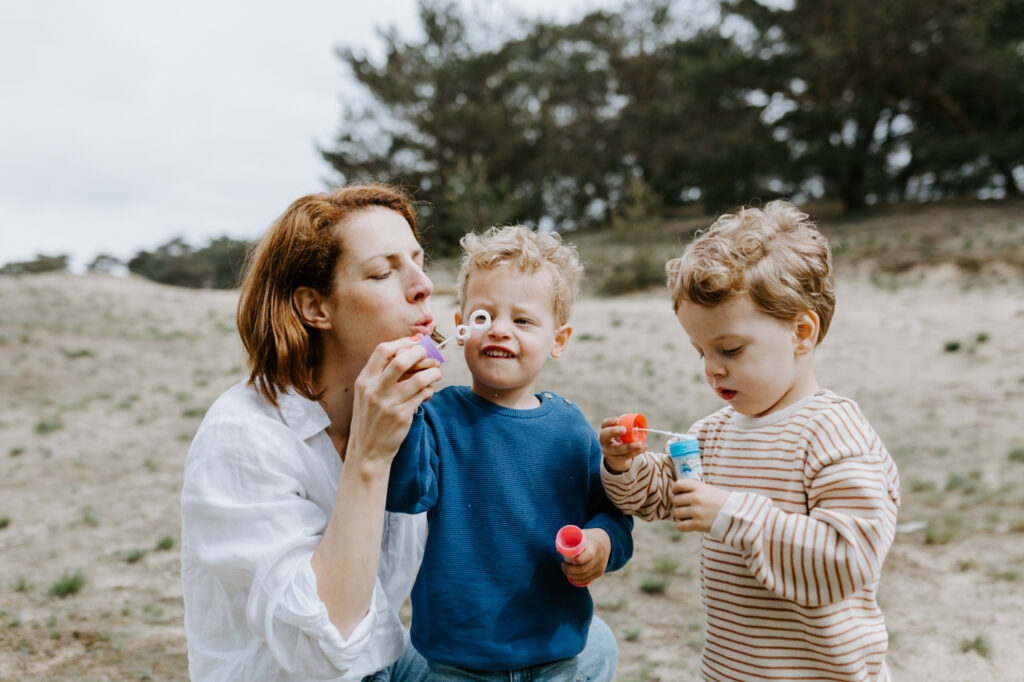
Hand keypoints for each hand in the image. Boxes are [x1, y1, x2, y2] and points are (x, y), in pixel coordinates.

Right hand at [347, 337, 441, 468]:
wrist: (367, 451)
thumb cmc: (370, 419)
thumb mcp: (366, 394)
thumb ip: (381, 375)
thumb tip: (409, 353)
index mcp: (364, 380)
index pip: (383, 350)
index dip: (403, 342)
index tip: (416, 342)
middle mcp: (374, 390)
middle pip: (402, 359)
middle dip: (420, 353)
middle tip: (429, 356)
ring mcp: (388, 403)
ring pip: (419, 378)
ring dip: (432, 373)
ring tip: (436, 373)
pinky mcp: (402, 416)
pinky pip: (423, 395)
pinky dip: (430, 390)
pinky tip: (429, 392)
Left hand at [561, 528, 610, 586]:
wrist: (605, 541)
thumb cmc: (588, 537)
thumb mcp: (580, 534)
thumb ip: (569, 539)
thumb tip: (558, 551)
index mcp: (595, 546)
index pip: (584, 558)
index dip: (572, 561)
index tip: (565, 558)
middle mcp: (600, 558)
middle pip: (582, 569)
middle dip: (569, 570)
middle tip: (563, 565)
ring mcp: (600, 567)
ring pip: (584, 577)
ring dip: (571, 575)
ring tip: (565, 569)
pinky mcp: (599, 573)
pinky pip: (587, 580)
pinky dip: (576, 580)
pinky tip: (571, 576)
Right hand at [598, 416, 645, 472]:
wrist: (616, 458)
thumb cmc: (621, 440)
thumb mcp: (621, 434)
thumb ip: (626, 428)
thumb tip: (639, 423)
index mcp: (606, 432)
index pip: (604, 425)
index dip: (609, 422)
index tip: (617, 420)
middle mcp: (604, 441)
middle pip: (604, 436)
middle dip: (613, 431)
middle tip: (624, 430)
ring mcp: (609, 452)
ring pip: (616, 449)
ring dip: (629, 446)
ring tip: (639, 444)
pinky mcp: (616, 459)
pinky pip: (626, 456)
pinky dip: (636, 452)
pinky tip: (644, 447)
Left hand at [671, 479, 729, 532]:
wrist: (738, 515)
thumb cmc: (724, 502)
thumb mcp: (711, 490)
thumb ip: (696, 491)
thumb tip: (679, 493)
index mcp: (700, 487)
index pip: (679, 484)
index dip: (675, 489)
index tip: (678, 493)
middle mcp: (697, 498)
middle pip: (676, 500)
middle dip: (679, 505)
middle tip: (686, 508)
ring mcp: (697, 512)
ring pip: (677, 513)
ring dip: (680, 516)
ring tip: (688, 517)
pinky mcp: (698, 524)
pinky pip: (680, 526)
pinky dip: (682, 526)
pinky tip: (688, 525)